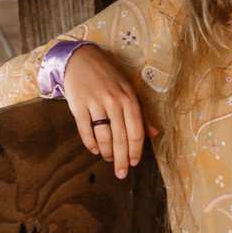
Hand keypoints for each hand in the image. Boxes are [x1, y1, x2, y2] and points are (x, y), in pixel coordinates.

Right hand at [59, 44, 158, 178]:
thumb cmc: (108, 76)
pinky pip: (85, 130)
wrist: (81, 59)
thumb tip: (154, 134)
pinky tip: (95, 150)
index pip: (136, 129)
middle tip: (121, 173)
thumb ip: (140, 112)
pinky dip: (90, 143)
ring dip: (107, 152)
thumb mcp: (128, 89)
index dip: (136, 149)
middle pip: (120, 137)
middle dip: (122, 158)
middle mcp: (113, 100)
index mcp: (128, 97)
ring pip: (103, 136)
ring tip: (109, 159)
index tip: (134, 162)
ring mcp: (95, 102)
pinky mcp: (78, 105)